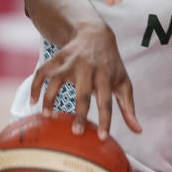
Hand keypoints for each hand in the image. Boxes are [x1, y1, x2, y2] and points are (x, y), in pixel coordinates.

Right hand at [29, 22, 141, 138]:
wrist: (96, 34)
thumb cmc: (111, 65)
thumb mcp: (123, 82)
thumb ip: (128, 106)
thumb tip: (138, 130)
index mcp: (106, 77)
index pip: (107, 101)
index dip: (105, 119)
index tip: (102, 137)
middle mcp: (88, 69)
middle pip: (83, 94)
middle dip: (80, 113)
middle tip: (76, 133)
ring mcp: (70, 63)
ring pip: (57, 81)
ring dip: (50, 99)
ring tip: (48, 116)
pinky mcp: (57, 59)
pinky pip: (42, 72)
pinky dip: (35, 86)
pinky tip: (33, 102)